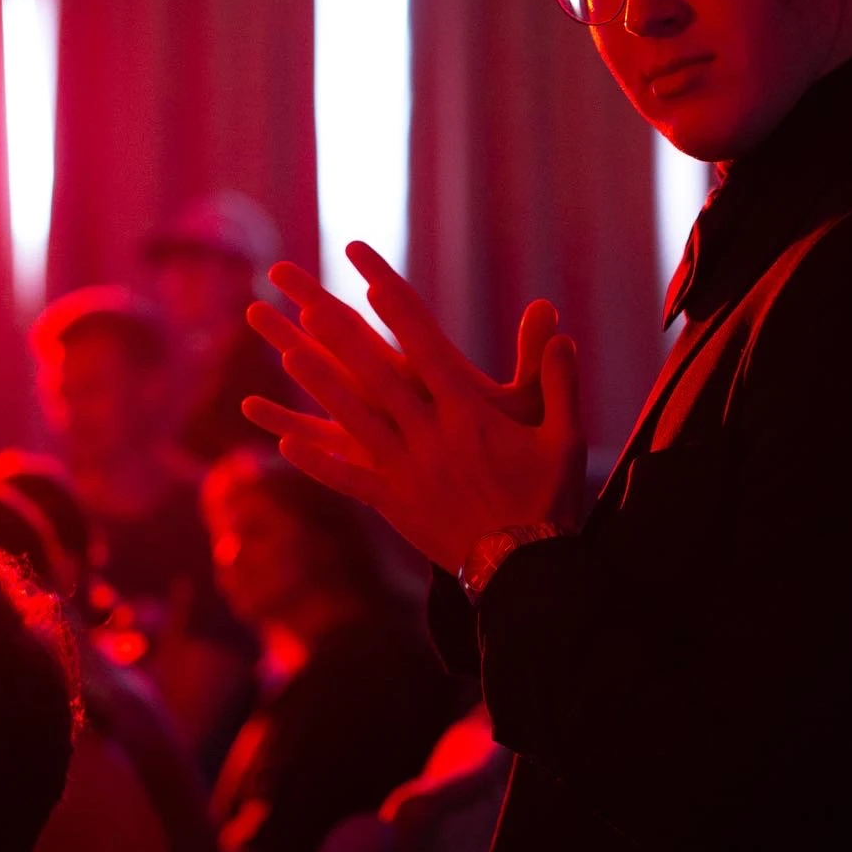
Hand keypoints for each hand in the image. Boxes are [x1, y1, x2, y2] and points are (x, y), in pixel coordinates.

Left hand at [242, 243, 585, 574]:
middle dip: (343, 338)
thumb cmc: (548, 499)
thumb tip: (558, 329)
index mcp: (470, 414)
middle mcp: (431, 436)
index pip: (427, 350)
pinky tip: (287, 444)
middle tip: (310, 302)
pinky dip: (319, 461)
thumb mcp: (564, 437)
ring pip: (354, 420)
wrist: (524, 570)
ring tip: (288, 355)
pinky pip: (349, 479)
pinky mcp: (393, 505)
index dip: (398, 313)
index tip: (372, 280)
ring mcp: (407, 471)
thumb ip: (557, 380)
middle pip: (379, 377)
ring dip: (321, 386)